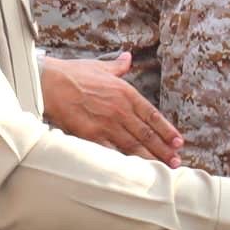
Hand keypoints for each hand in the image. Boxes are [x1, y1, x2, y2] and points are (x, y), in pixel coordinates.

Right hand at [40, 54, 181, 165]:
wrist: (51, 83)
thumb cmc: (73, 74)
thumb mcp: (100, 67)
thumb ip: (118, 67)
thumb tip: (127, 59)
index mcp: (126, 93)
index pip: (153, 115)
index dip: (167, 130)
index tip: (178, 142)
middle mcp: (121, 110)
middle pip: (147, 134)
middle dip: (164, 149)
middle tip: (176, 161)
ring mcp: (108, 124)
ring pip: (134, 145)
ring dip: (150, 158)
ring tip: (163, 169)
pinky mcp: (93, 135)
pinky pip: (113, 152)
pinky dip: (126, 162)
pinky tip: (136, 171)